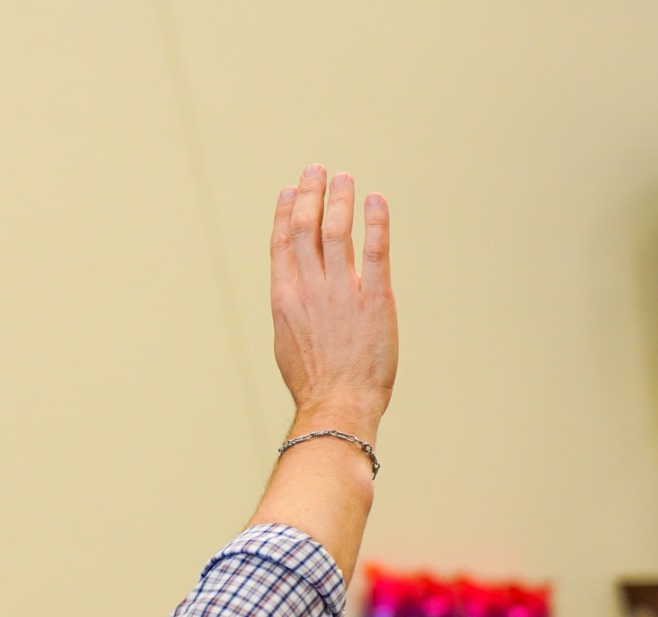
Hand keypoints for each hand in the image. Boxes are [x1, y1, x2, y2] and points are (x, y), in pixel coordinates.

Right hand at [269, 164, 395, 433]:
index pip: (281, 243)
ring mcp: (341, 291)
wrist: (336, 404)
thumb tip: (294, 293)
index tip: (289, 190)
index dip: (284, 211)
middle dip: (309, 194)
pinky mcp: (374, 298)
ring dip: (340, 199)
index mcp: (284, 298)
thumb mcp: (288, 342)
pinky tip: (376, 200)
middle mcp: (309, 288)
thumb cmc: (313, 382)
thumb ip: (292, 310)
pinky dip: (376, 221)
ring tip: (345, 179)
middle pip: (305, 227)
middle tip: (316, 170)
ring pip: (337, 231)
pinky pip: (376, 250)